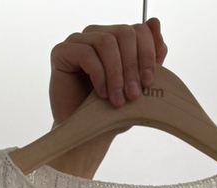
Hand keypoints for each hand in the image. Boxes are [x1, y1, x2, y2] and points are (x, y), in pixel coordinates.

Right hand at [46, 19, 167, 177]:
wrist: (87, 136)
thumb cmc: (111, 113)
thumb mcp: (138, 85)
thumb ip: (149, 56)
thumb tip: (155, 23)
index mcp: (116, 40)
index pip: (138, 30)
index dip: (147, 54)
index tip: (149, 82)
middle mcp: (97, 35)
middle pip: (124, 33)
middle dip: (133, 66)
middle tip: (133, 95)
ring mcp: (78, 42)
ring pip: (106, 42)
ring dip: (116, 74)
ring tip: (117, 100)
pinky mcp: (62, 52)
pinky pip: (86, 53)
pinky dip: (99, 76)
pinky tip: (101, 94)